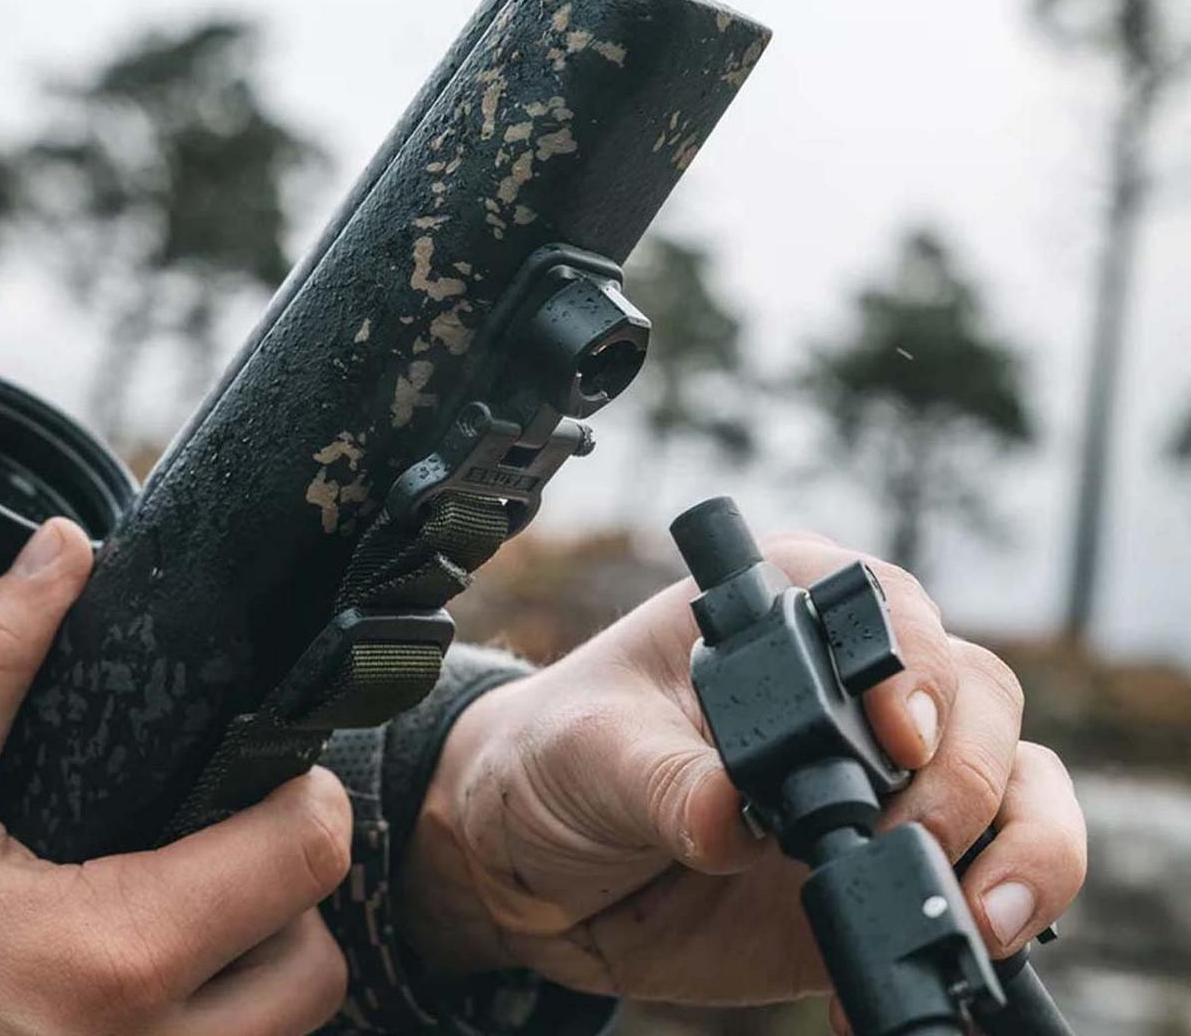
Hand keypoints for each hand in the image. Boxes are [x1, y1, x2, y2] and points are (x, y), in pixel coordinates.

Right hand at [0, 520, 352, 1035]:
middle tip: (220, 848)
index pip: (308, 855)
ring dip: (249, 974)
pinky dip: (197, 1027)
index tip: (262, 773)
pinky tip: (126, 984)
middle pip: (312, 969)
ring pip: (274, 1035)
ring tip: (174, 913)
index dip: (300, 797)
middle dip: (284, 900)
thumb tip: (67, 552)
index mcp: (100, 966)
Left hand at [394, 532, 1086, 1014]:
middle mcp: (847, 680)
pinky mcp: (886, 860)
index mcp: (776, 610)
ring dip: (1021, 844)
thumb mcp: (592, 754)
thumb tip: (735, 820)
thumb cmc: (558, 761)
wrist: (542, 868)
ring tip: (973, 917)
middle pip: (975, 691)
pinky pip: (986, 875)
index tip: (896, 738)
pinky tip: (940, 957)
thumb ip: (667, 781)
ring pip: (1014, 777)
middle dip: (965, 772)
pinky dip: (996, 917)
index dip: (912, 663)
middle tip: (900, 841)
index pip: (881, 605)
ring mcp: (879, 774)